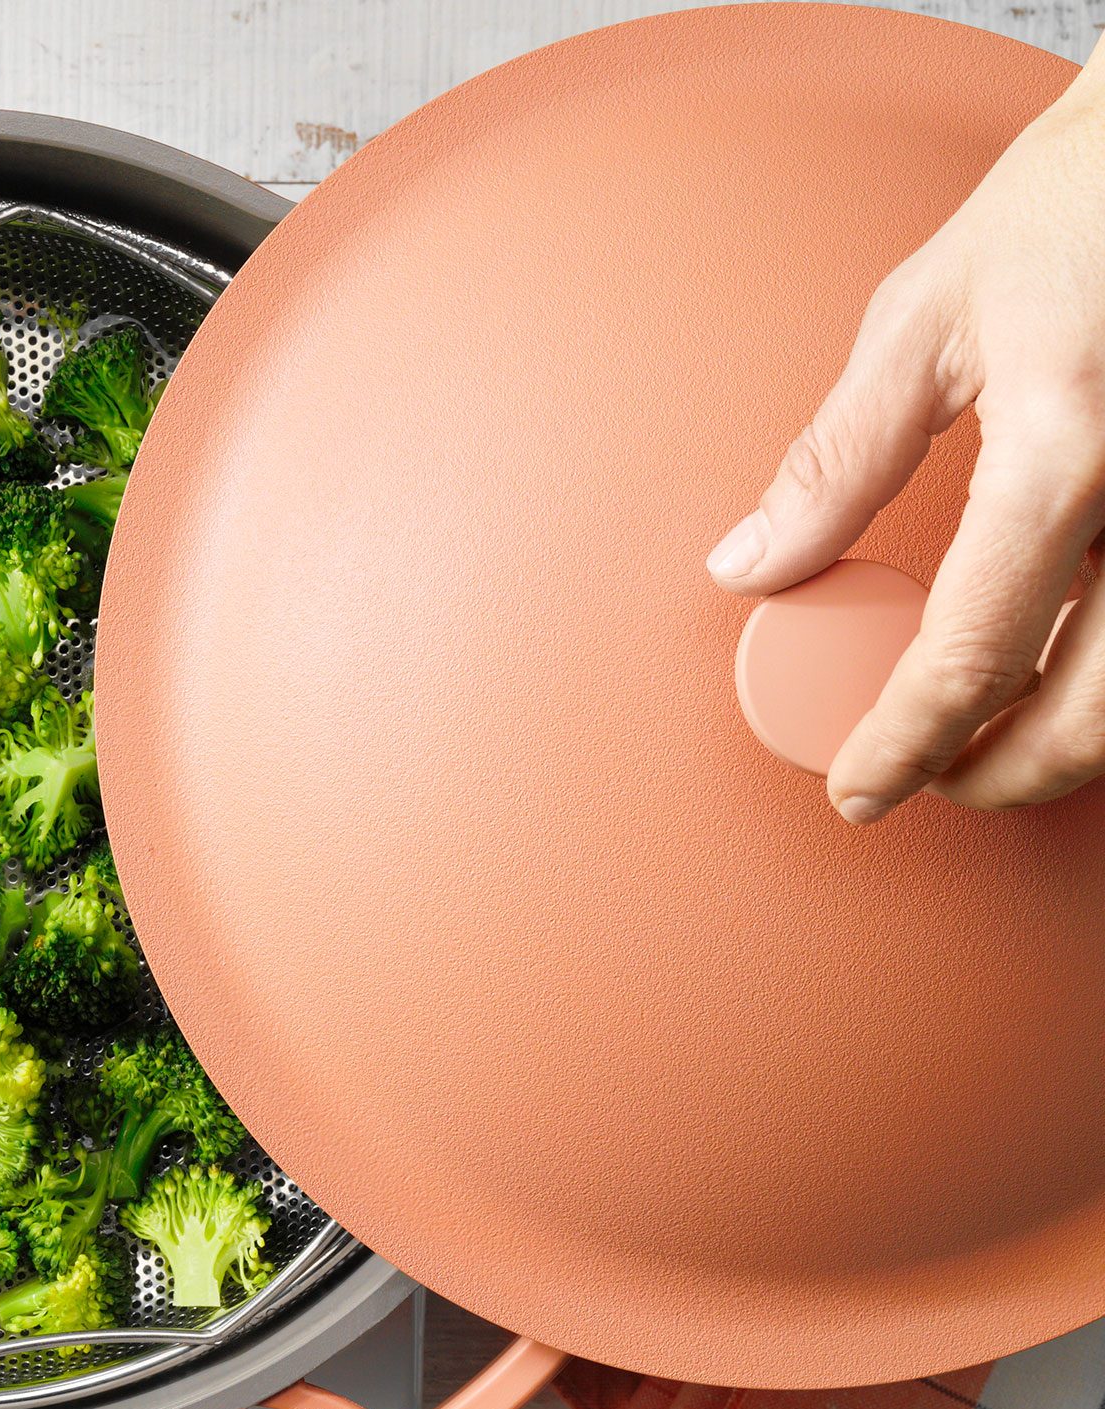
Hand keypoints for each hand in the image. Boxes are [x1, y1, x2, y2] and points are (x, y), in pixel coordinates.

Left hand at [707, 63, 1104, 823]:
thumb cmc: (1069, 206)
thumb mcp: (923, 320)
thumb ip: (838, 460)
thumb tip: (749, 566)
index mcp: (1062, 449)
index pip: (972, 649)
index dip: (908, 741)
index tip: (857, 790)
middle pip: (1096, 708)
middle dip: (1008, 774)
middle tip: (931, 783)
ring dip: (1073, 742)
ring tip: (989, 746)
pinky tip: (1064, 675)